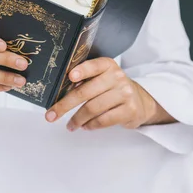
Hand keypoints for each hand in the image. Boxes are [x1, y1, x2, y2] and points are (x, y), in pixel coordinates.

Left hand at [45, 57, 174, 130]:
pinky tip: (85, 126)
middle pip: (85, 92)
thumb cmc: (113, 89)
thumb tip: (59, 93)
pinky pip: (103, 120)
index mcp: (107, 66)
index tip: (70, 76)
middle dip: (64, 105)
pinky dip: (90, 125)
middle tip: (51, 115)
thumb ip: (85, 81)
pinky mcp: (129, 110)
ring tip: (70, 125)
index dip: (82, 70)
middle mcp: (117, 77)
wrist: (141, 102)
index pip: (94, 66)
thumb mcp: (102, 78)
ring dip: (77, 119)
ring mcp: (125, 94)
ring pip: (92, 108)